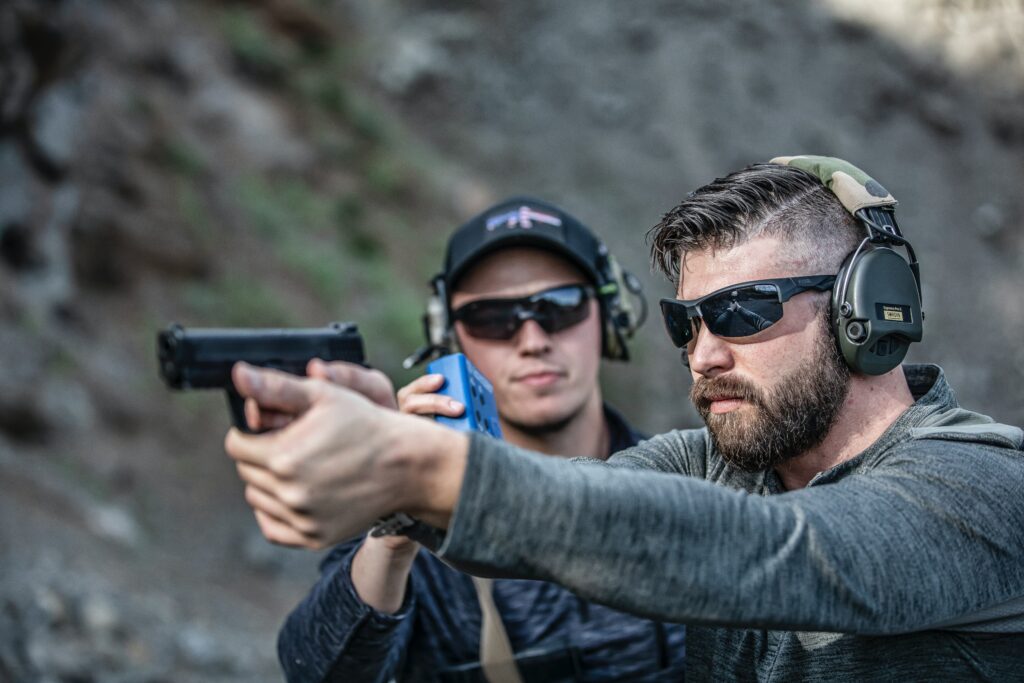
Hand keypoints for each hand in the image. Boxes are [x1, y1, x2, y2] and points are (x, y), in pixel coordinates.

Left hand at [225, 363, 467, 548]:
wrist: (406, 464)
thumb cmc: (367, 424)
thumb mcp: (323, 395)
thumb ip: (275, 386)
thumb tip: (238, 375)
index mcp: (283, 455)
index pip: (236, 444)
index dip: (250, 431)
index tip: (269, 427)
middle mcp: (288, 492)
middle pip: (245, 471)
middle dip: (261, 454)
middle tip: (292, 443)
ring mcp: (301, 518)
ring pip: (257, 498)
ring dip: (267, 482)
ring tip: (299, 465)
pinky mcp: (313, 536)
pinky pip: (273, 528)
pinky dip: (275, 512)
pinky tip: (294, 493)